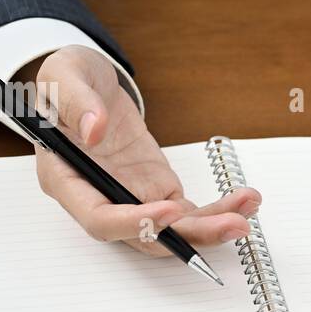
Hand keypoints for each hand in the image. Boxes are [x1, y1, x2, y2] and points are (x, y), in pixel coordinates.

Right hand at [21, 45, 257, 254]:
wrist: (92, 86)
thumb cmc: (69, 82)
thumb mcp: (63, 74)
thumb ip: (74, 99)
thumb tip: (94, 127)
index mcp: (66, 178)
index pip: (98, 219)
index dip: (133, 223)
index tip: (168, 208)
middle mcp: (100, 198)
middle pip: (143, 236)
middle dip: (189, 237)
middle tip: (231, 225)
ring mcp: (131, 197)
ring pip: (171, 230)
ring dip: (211, 229)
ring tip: (247, 213)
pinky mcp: (156, 191)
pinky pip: (187, 213)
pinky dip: (217, 210)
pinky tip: (245, 200)